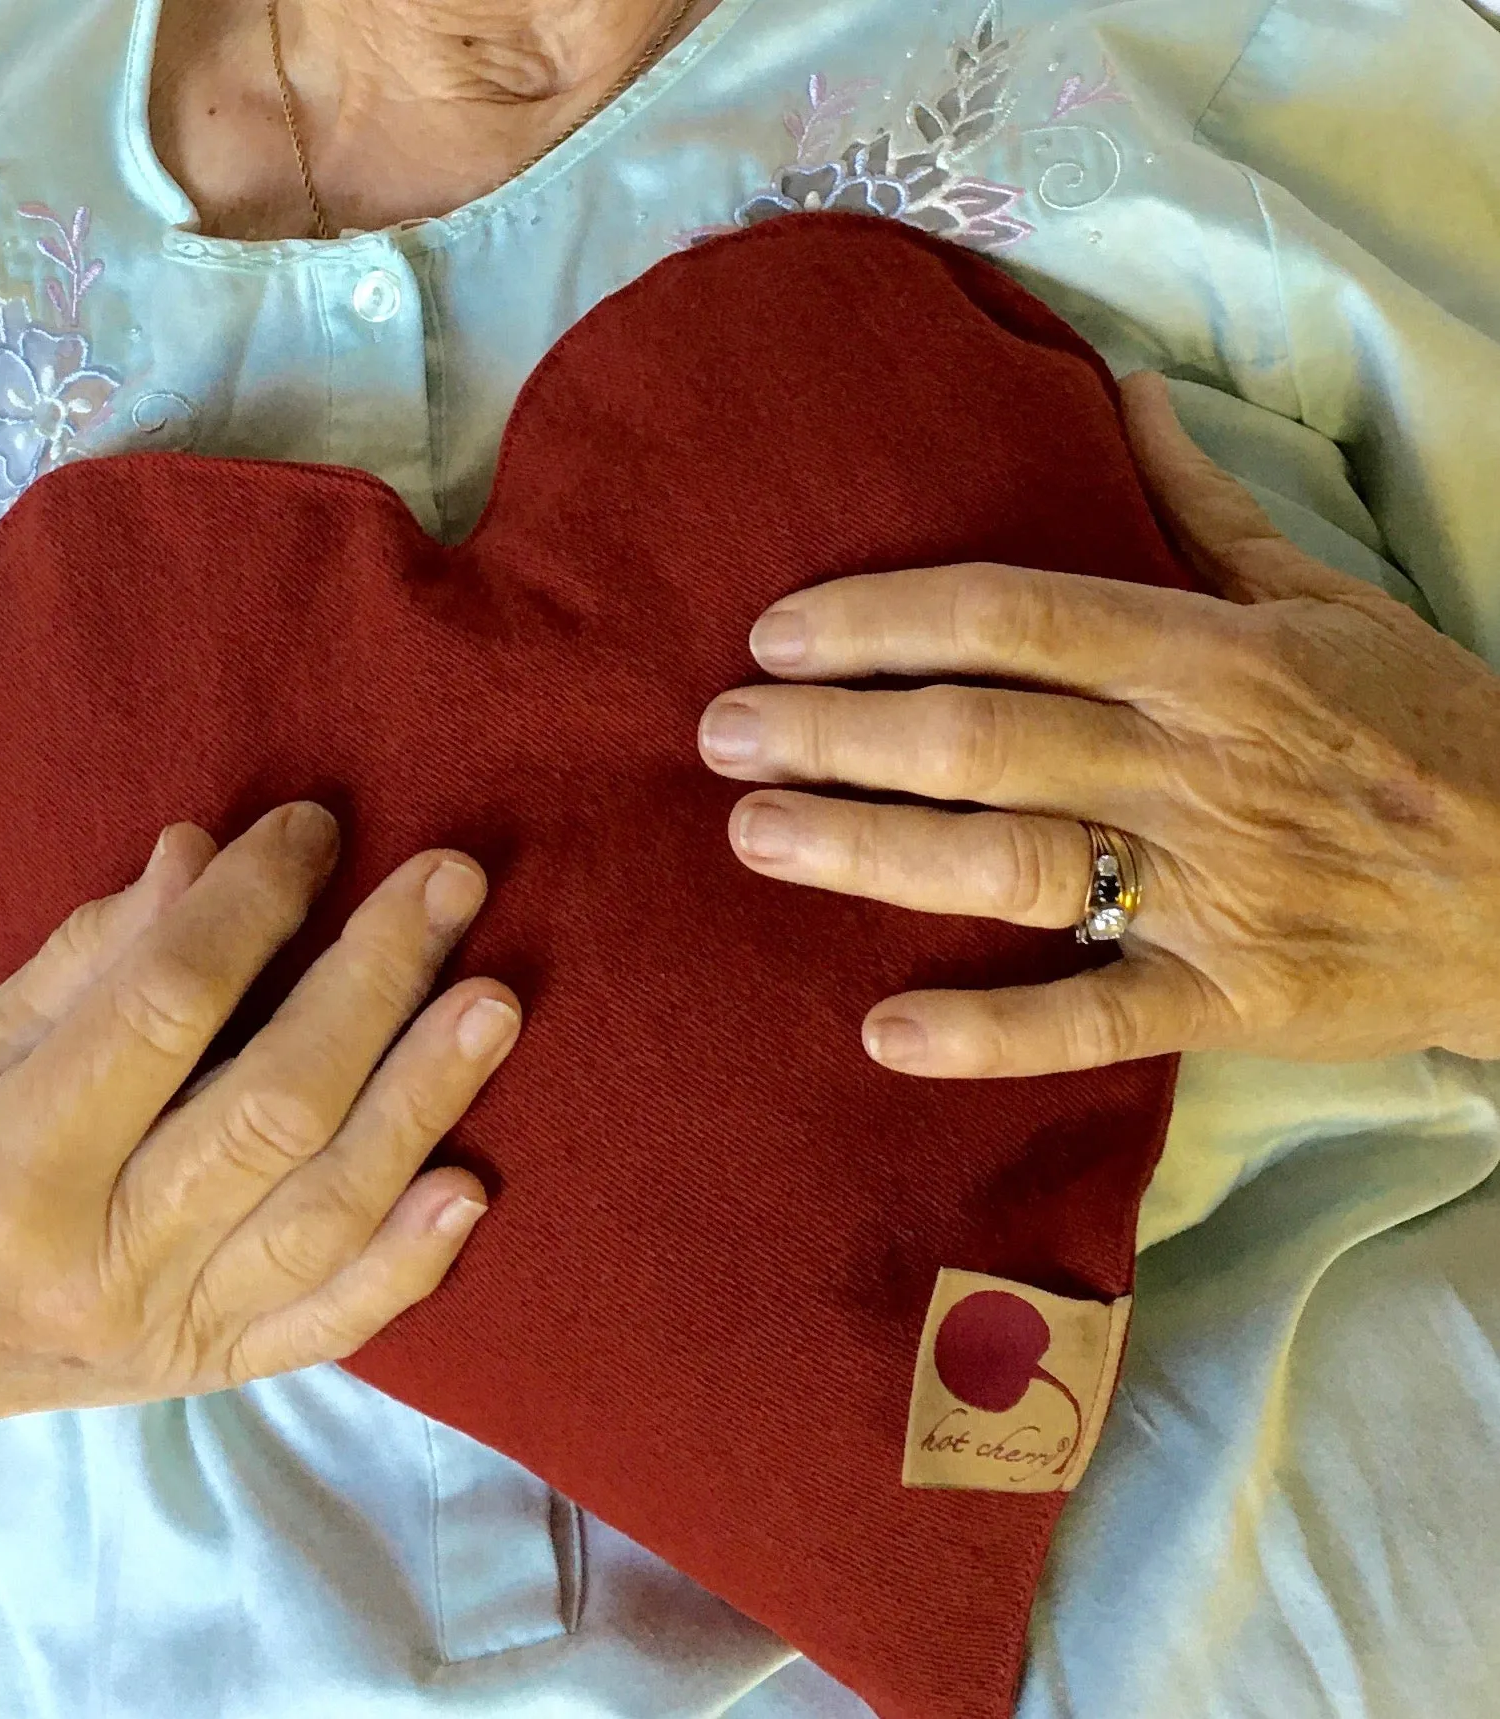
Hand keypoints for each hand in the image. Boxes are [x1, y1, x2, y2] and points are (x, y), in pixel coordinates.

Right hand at [0, 806, 518, 1435]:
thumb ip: (93, 957)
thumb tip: (205, 855)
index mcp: (10, 1163)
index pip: (164, 1010)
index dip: (252, 906)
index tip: (315, 829)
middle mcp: (97, 1261)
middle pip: (274, 1108)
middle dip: (373, 982)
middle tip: (448, 882)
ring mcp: (169, 1329)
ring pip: (324, 1212)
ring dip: (421, 1100)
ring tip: (494, 1003)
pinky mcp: (219, 1370)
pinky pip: (331, 1324)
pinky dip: (407, 1261)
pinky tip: (472, 1186)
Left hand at [698, 372, 1499, 1077]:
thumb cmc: (1432, 731)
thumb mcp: (1336, 599)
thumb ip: (1211, 509)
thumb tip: (1122, 393)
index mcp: (1217, 658)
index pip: (1015, 618)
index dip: (884, 620)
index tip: (779, 634)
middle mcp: (1197, 767)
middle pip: (981, 738)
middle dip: (835, 733)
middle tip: (718, 734)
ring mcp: (1212, 891)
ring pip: (1011, 864)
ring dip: (869, 852)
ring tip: (754, 836)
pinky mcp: (1231, 1001)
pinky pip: (1094, 1019)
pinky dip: (991, 1033)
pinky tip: (884, 1033)